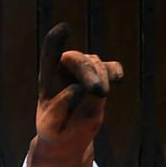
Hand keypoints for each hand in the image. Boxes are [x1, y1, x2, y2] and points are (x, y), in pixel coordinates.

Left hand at [27, 22, 123, 166]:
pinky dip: (114, 71)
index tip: (64, 29)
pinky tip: (118, 80)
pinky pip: (110, 68)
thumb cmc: (55, 131)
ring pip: (95, 64)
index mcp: (47, 80)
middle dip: (89, 71)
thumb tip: (77, 88)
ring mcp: (83, 72)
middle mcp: (64, 71)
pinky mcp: (100, 78)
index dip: (56, 42)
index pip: (49, 56)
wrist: (68, 137)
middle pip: (76, 59)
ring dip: (101, 76)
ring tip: (101, 94)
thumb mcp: (52, 127)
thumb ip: (61, 108)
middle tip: (99, 91)